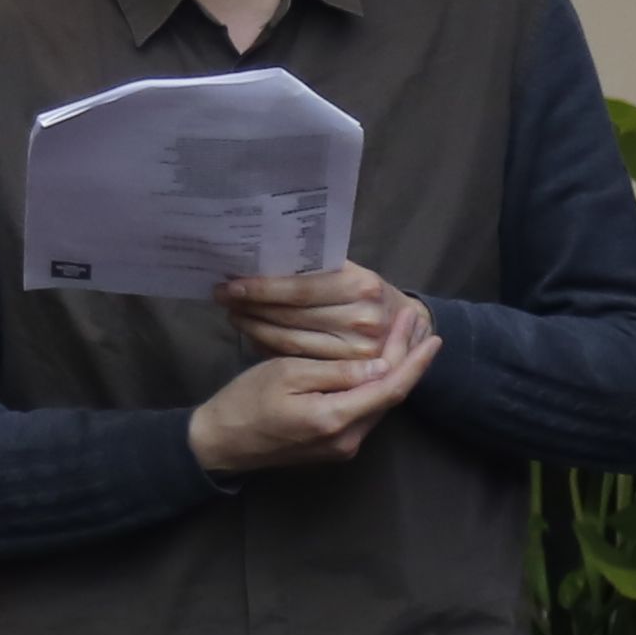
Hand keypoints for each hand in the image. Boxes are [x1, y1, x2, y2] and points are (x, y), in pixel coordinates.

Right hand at [187, 294, 435, 476]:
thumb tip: (380, 366)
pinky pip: (364, 412)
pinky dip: (376, 387)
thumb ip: (336, 371)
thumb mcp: (287, 373)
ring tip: (403, 337)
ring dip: (394, 372)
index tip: (428, 331)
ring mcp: (342, 447)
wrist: (221, 442)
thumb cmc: (246, 401)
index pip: (391, 388)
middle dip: (408, 359)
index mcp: (336, 419)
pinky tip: (378, 365)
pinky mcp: (334, 446)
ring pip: (379, 404)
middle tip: (415, 323)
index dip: (414, 359)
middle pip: (390, 397)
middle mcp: (348, 440)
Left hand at [217, 264, 418, 368]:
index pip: (299, 289)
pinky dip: (270, 347)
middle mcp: (361, 319)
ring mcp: (357, 351)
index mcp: (360, 286)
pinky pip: (299, 360)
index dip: (261, 289)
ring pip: (290, 342)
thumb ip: (316, 269)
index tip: (230, 286)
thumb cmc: (368, 293)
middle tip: (224, 298)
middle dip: (252, 307)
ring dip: (255, 328)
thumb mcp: (349, 272)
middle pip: (291, 317)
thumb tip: (262, 262)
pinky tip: (254, 335)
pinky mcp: (350, 372)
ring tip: (234, 314)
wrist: (411, 327)